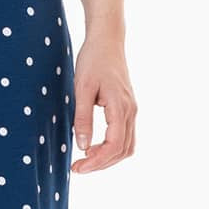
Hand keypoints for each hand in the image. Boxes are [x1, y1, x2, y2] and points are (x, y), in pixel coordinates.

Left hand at [71, 31, 136, 172]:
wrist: (107, 41)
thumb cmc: (93, 60)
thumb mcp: (81, 88)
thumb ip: (82, 117)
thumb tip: (83, 146)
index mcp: (120, 108)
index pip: (113, 146)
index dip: (96, 161)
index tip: (77, 168)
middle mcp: (131, 111)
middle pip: (122, 150)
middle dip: (101, 164)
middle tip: (77, 168)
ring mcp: (131, 110)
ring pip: (126, 146)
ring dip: (108, 158)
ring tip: (85, 159)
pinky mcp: (128, 108)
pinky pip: (125, 136)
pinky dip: (112, 147)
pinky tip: (94, 146)